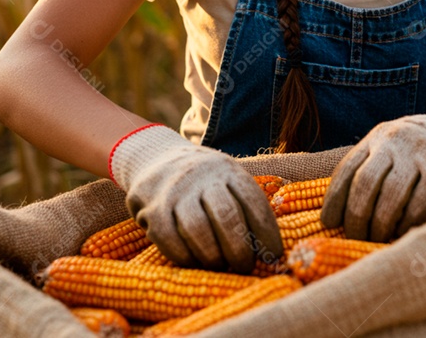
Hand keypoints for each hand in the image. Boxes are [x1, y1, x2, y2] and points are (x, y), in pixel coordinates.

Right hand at [109, 125, 282, 272]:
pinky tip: (194, 262)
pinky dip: (185, 257)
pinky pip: (169, 239)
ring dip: (212, 256)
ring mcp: (175, 191)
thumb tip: (269, 253)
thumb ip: (245, 208)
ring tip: (220, 266)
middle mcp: (202, 177)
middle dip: (240, 250)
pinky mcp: (152, 208)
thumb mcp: (226, 180)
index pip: (253, 201)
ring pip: (197, 229)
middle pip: (227, 217)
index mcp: (228, 170)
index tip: (273, 256)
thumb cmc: (202, 182)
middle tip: (245, 267)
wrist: (154, 159)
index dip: (267, 232)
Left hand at [320, 100, 425, 241]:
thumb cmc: (420, 148)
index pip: (347, 169)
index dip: (333, 199)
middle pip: (365, 183)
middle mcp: (395, 141)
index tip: (328, 223)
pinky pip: (420, 202)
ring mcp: (420, 152)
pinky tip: (402, 233)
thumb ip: (370, 166)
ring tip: (377, 239)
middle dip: (356, 216)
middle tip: (354, 237)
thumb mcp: (393, 145)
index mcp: (377, 137)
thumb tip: (341, 212)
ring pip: (391, 195)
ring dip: (381, 224)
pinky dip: (408, 222)